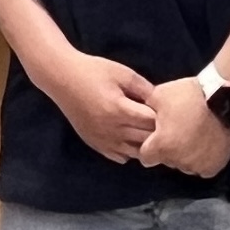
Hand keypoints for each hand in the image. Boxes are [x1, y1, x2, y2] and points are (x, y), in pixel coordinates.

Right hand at [40, 48, 161, 164]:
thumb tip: (163, 103)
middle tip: (163, 122)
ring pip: (135, 154)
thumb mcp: (123, 73)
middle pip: (146, 141)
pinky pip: (120, 157)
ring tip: (149, 132)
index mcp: (119, 110)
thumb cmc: (93, 71)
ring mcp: (103, 140)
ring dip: (146, 145)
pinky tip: (132, 138)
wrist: (62, 78)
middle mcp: (112, 130)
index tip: (166, 109)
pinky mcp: (95, 144)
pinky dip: (130, 151)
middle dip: (158, 133)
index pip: (152, 123)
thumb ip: (145, 88)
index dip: (163, 116)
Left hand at [136, 74, 229, 180]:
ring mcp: (197, 166)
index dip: (149, 146)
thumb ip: (145, 106)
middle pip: (166, 160)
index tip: (156, 137)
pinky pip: (202, 168)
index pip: (145, 157)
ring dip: (185, 155)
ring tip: (193, 136)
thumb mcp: (160, 94)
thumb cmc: (189, 96)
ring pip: (184, 165)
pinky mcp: (214, 167)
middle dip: (168, 149)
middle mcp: (177, 161)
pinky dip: (202, 159)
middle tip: (178, 131)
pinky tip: (205, 144)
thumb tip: (136, 110)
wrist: (225, 100)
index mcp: (161, 146)